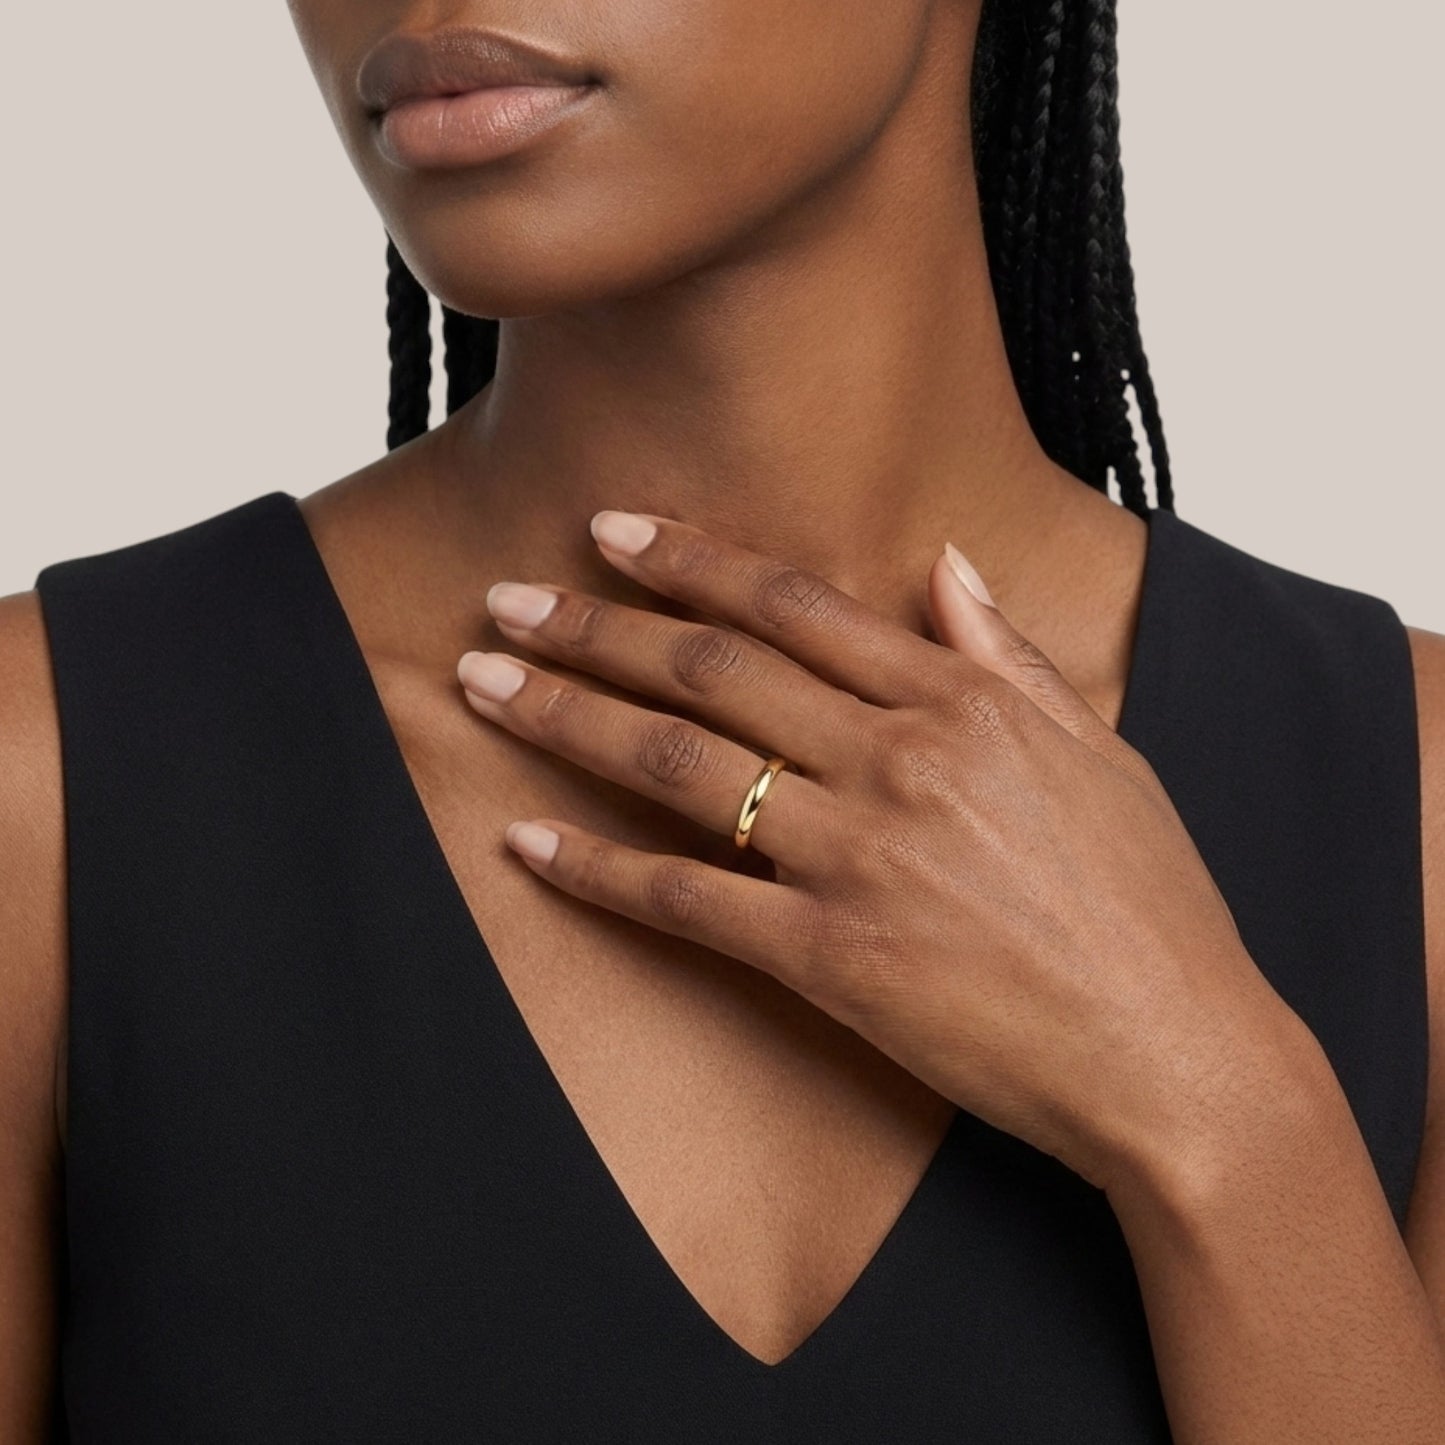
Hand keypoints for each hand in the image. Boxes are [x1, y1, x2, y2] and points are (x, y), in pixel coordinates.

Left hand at [457, 509, 1307, 1193]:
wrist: (1178, 1055)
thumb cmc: (1147, 904)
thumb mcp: (1096, 750)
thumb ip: (1007, 652)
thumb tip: (947, 563)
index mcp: (960, 701)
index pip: (795, 603)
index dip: (692, 560)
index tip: (611, 530)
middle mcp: (897, 760)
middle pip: (712, 669)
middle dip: (596, 625)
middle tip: (505, 597)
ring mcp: (858, 857)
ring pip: (680, 765)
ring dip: (568, 716)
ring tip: (485, 681)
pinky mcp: (830, 957)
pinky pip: (686, 900)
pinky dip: (596, 870)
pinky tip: (523, 841)